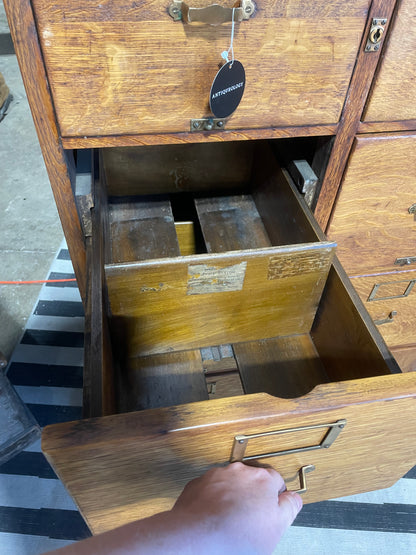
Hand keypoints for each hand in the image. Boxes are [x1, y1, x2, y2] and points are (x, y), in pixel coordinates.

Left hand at [172, 462, 301, 553]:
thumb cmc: (235, 535)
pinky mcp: (199, 484)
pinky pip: (210, 488)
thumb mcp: (276, 528)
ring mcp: (217, 476)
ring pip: (230, 482)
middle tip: (250, 517)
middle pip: (252, 479)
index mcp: (262, 479)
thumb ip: (289, 508)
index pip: (277, 480)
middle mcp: (240, 472)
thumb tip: (293, 499)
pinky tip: (214, 516)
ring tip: (230, 519)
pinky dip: (212, 499)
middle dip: (252, 495)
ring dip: (232, 495)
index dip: (276, 496)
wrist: (199, 539)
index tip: (271, 509)